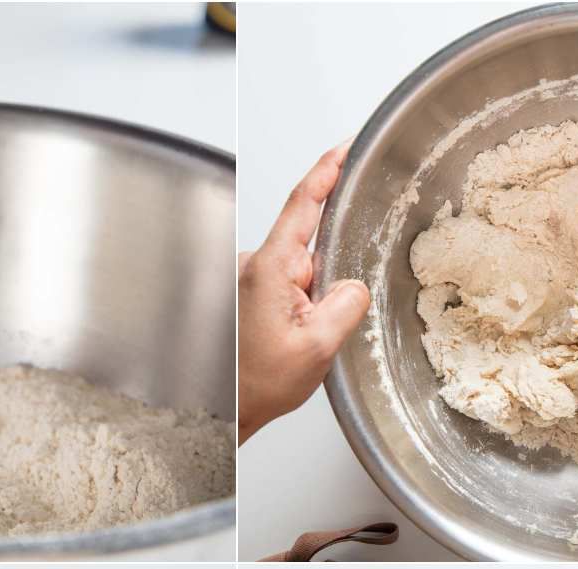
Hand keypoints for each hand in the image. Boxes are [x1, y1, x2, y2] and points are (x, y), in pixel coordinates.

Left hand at [238, 143, 369, 442]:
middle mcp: (251, 267)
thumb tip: (353, 285)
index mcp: (269, 268)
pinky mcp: (243, 296)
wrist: (225, 411)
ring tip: (293, 343)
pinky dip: (294, 308)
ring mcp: (244, 281)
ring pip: (296, 273)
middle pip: (307, 246)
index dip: (327, 170)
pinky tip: (285, 341)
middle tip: (317, 324)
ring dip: (307, 301)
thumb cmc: (256, 385)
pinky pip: (283, 288)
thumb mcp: (318, 347)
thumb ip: (346, 304)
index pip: (303, 203)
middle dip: (324, 280)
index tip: (345, 147)